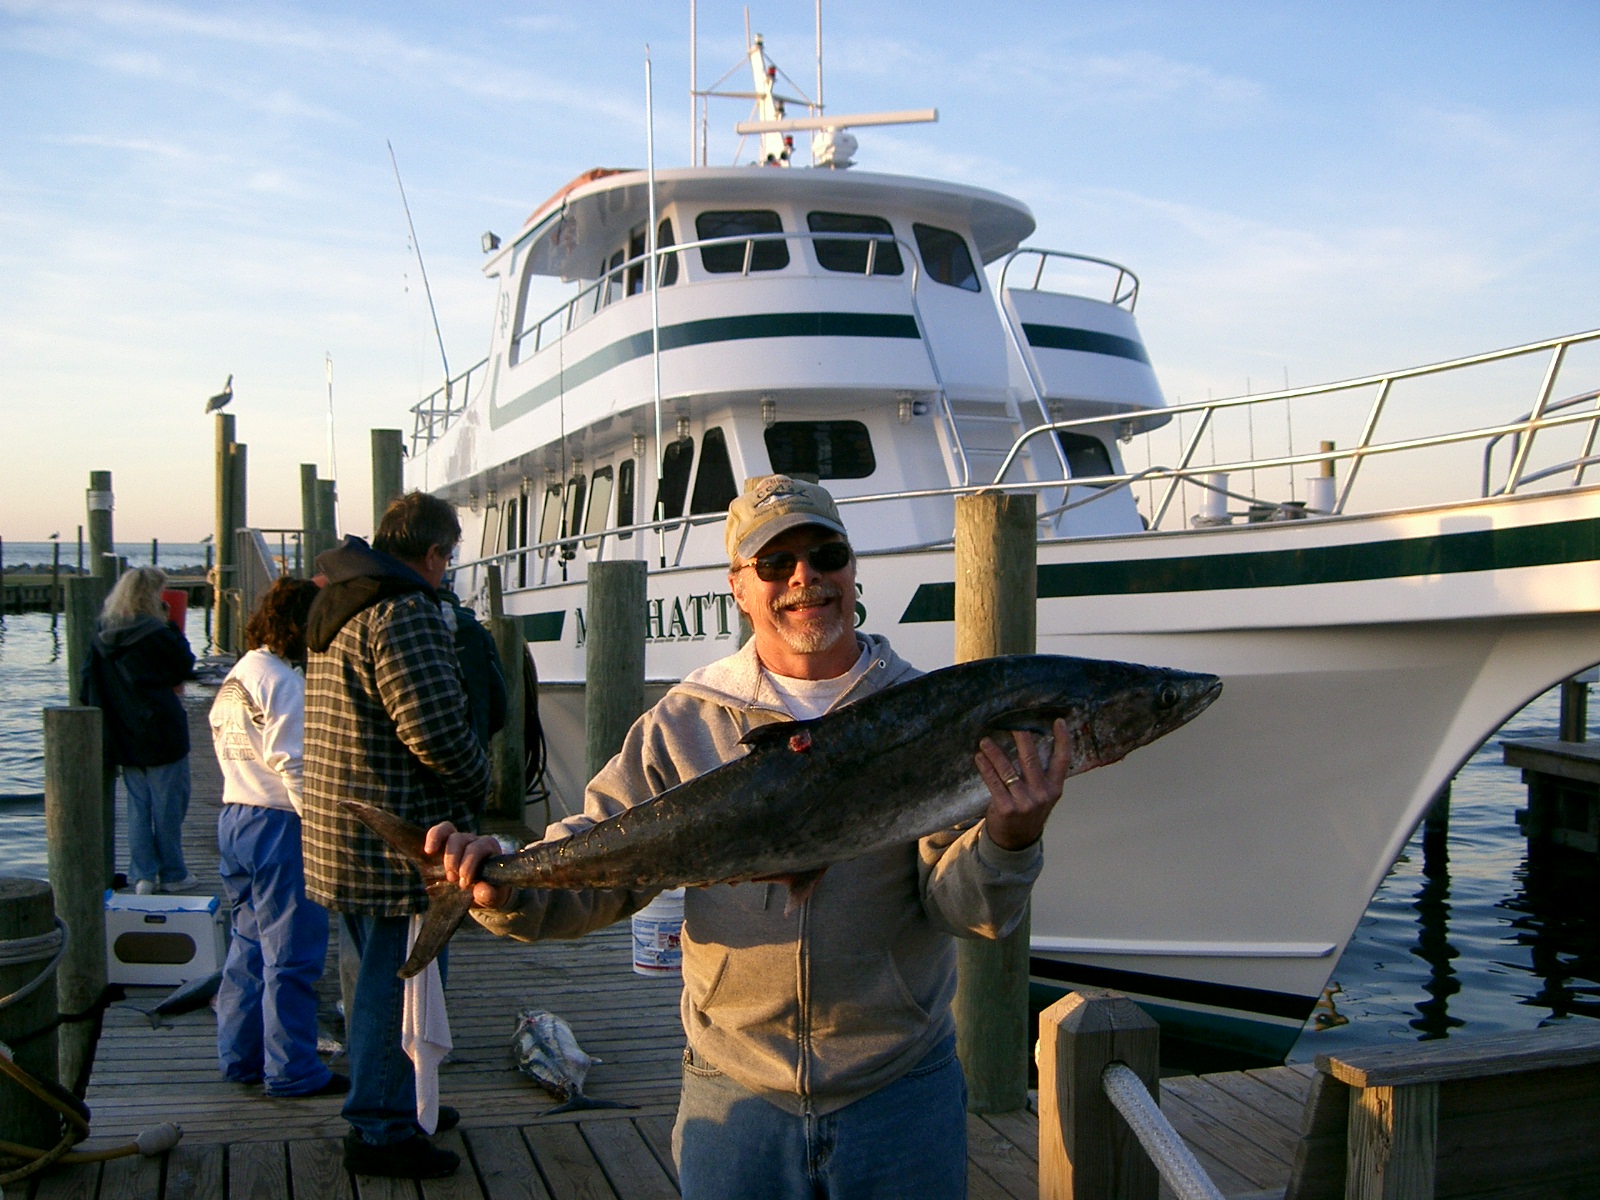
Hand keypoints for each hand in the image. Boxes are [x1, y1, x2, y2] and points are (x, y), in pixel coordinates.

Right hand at [423, 821, 513, 909]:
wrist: (477, 892)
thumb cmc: (487, 891)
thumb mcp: (493, 897)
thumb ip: (490, 895)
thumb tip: (480, 889)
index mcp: (490, 850)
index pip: (479, 847)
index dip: (468, 865)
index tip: (464, 884)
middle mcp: (476, 841)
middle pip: (462, 840)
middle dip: (455, 861)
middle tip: (453, 881)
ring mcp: (461, 840)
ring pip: (450, 833)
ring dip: (446, 855)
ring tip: (448, 874)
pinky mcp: (445, 843)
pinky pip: (440, 831)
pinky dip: (433, 837)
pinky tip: (428, 851)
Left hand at [974, 718, 1071, 850]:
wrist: (1016, 841)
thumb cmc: (1028, 810)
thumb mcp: (1043, 796)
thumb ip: (1042, 775)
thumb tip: (1030, 742)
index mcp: (1054, 788)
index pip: (1063, 760)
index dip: (1062, 740)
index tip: (1058, 721)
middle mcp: (1042, 794)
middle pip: (1031, 759)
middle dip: (1021, 738)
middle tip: (1012, 721)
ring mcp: (1025, 802)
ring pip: (1008, 770)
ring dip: (995, 753)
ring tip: (985, 740)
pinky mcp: (1006, 808)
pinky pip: (994, 783)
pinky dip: (986, 768)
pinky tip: (979, 758)